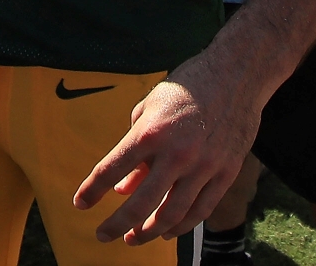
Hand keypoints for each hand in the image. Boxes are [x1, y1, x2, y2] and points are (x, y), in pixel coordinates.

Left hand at [73, 52, 259, 244]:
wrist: (235, 76)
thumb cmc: (185, 89)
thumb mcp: (149, 109)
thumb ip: (134, 149)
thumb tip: (122, 189)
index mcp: (150, 132)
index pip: (111, 169)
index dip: (91, 190)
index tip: (79, 204)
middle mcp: (176, 153)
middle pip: (140, 203)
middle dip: (116, 224)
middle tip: (102, 235)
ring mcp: (204, 166)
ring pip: (172, 214)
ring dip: (149, 232)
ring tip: (133, 238)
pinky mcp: (226, 173)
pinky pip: (200, 210)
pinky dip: (181, 226)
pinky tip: (166, 231)